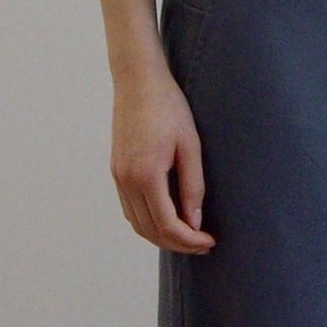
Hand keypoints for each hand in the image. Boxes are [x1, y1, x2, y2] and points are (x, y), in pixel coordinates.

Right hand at [110, 60, 214, 252]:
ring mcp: (118, 176)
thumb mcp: (190, 146)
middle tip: (203, 244)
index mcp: (146, 175)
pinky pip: (129, 209)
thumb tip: (194, 222)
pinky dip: (148, 222)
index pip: (167, 225)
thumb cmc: (169, 107)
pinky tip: (168, 218)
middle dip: (178, 244)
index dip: (190, 240)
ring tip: (188, 235)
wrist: (138, 81)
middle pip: (150, 231)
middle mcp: (126, 180)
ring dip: (161, 236)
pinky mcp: (116, 171)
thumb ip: (193, 186)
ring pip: (137, 223)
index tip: (210, 241)